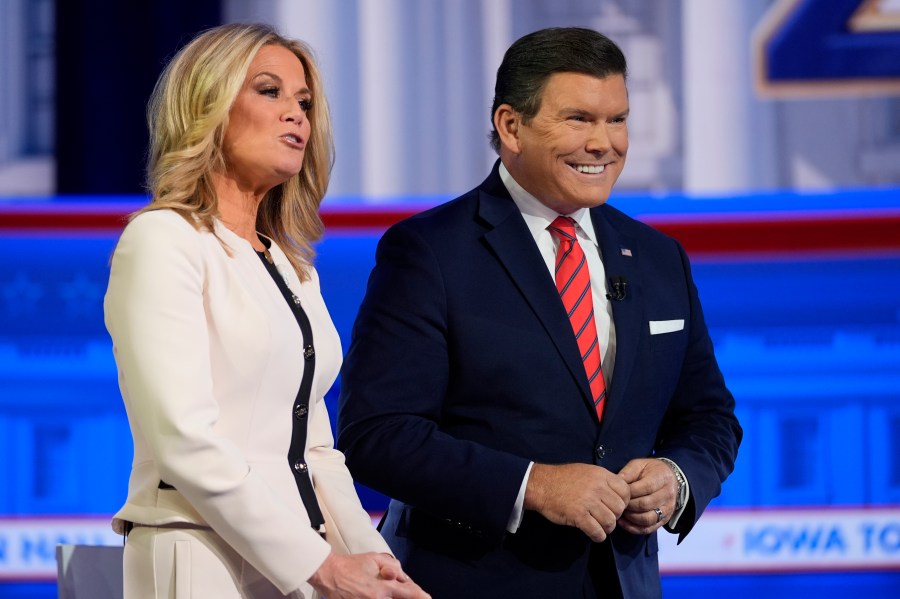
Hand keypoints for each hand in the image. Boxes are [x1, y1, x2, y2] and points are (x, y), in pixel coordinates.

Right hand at [308, 552, 430, 598]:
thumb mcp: (375, 558)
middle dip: (406, 597)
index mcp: (384, 587)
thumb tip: (404, 577)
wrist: (329, 574)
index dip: (421, 596)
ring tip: (385, 590)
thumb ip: (394, 566)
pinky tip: (379, 594)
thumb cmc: (351, 565)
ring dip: (392, 597)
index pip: (410, 594)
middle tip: (406, 592)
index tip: (427, 597)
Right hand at [524, 463, 629, 541]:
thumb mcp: (587, 471)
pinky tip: (593, 533)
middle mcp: (597, 487)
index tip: (614, 506)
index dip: (623, 502)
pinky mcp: (578, 516)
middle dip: (614, 516)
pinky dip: (598, 536)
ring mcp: (588, 502)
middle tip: (604, 517)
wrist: (541, 485)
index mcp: (601, 475)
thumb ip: (603, 480)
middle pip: (619, 509)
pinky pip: (597, 532)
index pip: (626, 491)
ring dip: (606, 528)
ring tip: (599, 526)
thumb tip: (618, 493)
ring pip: (610, 522)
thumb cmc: (563, 478)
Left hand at [617, 458, 676, 534]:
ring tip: (620, 512)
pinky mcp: (664, 520)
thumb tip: (615, 482)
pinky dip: (634, 528)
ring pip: (647, 519)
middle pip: (645, 504)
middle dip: (628, 505)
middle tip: (616, 503)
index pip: (646, 488)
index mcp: (662, 478)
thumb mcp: (639, 465)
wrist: (670, 479)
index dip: (629, 492)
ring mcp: (667, 510)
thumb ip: (628, 473)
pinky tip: (623, 522)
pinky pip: (648, 529)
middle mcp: (667, 495)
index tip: (617, 492)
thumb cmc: (651, 471)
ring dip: (630, 517)